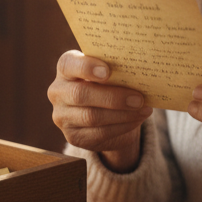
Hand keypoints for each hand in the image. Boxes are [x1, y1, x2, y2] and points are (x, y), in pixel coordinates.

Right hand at [47, 50, 152, 171]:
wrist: (104, 111)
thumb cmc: (108, 83)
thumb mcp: (108, 72)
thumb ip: (115, 70)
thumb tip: (138, 74)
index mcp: (65, 68)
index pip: (68, 64)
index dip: (86, 67)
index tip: (108, 71)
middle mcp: (58, 91)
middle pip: (81, 94)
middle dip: (113, 97)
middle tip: (139, 98)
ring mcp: (62, 116)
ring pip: (92, 117)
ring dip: (122, 114)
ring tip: (143, 109)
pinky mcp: (73, 136)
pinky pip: (99, 133)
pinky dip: (122, 126)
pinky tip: (137, 119)